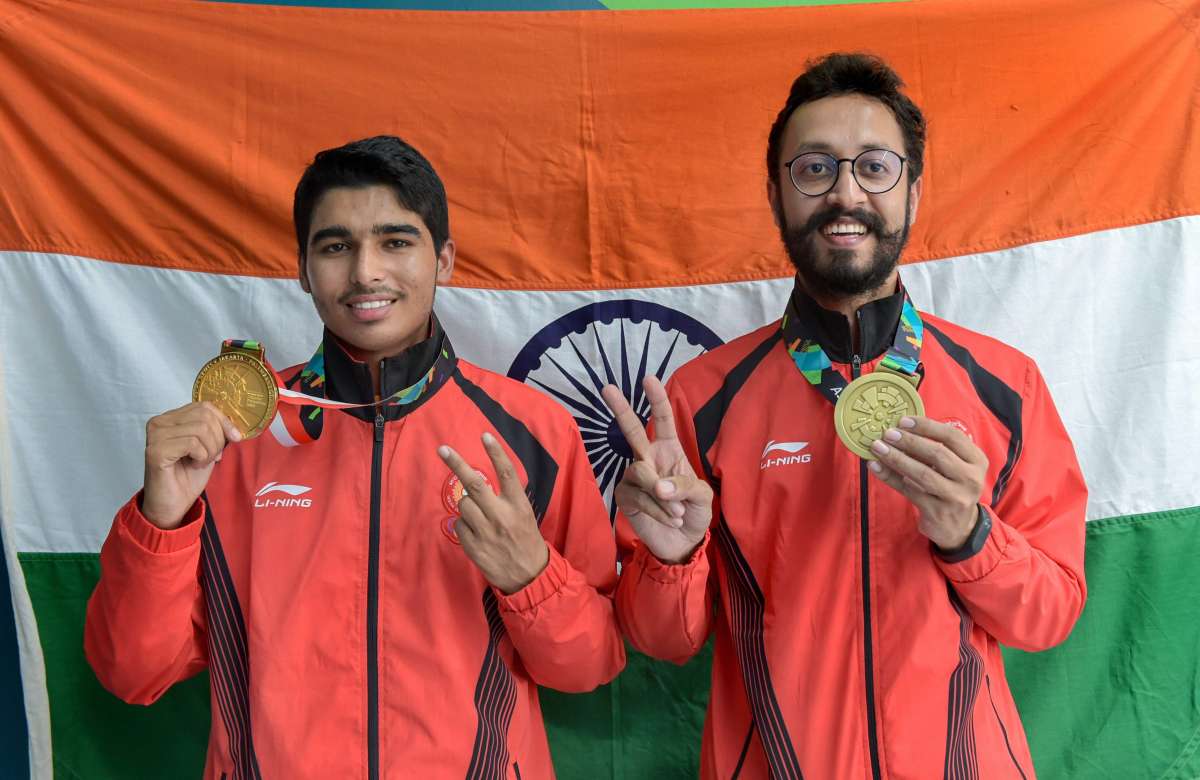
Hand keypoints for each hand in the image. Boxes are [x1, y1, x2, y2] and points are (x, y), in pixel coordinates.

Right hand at [143, 402, 242, 529]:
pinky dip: (201, 456)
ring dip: (210, 450)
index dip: (224, 421)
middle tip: (211, 457)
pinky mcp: (155, 450)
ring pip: (200, 429)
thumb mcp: (209, 447)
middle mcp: (159, 422)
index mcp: (171, 418)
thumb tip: (235, 427)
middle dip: (217, 439)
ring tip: (200, 462)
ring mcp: (155, 435)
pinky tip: (193, 465)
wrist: (174, 504)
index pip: (205, 406)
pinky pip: (192, 443)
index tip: (235, 438)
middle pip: (204, 416)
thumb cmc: (188, 476)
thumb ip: (216, 431)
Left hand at [437, 433, 549, 594]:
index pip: (506, 473)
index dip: (496, 452)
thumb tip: (476, 482)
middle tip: (443, 449)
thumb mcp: (524, 514)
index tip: (485, 435)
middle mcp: (501, 515)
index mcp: (518, 505)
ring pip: (463, 505)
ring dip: (466, 505)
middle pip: (475, 483)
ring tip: (479, 517)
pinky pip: (459, 526)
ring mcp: (486, 532)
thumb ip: (505, 498)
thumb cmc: (526, 539)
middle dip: (457, 464)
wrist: (528, 575)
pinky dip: (464, 526)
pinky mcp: (473, 546)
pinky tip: (476, 533)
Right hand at [601, 377, 712, 564]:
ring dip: (662, 496)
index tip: (648, 379)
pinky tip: (669, 519)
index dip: (656, 400)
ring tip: (677, 513)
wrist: (682, 544)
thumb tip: (658, 486)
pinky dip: (656, 509)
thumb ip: (684, 486)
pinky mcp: (625, 497)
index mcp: (669, 451)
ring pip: (641, 473)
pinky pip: (638, 497)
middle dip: (620, 408)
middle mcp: (649, 459)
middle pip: (632, 430)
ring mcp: (634, 478)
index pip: (661, 421)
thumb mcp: (701, 497)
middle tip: (608, 388)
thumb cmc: (693, 513)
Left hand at [867, 416, 987, 549]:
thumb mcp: (955, 467)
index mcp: (976, 460)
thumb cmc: (951, 487)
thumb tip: (900, 428)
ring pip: (922, 473)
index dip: (926, 426)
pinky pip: (909, 490)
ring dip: (897, 458)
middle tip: (887, 433)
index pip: (952, 436)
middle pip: (937, 453)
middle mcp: (970, 478)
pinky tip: (876, 467)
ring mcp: (955, 497)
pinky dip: (890, 477)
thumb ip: (936, 449)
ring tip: (878, 447)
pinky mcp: (937, 512)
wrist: (959, 527)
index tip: (903, 421)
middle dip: (909, 441)